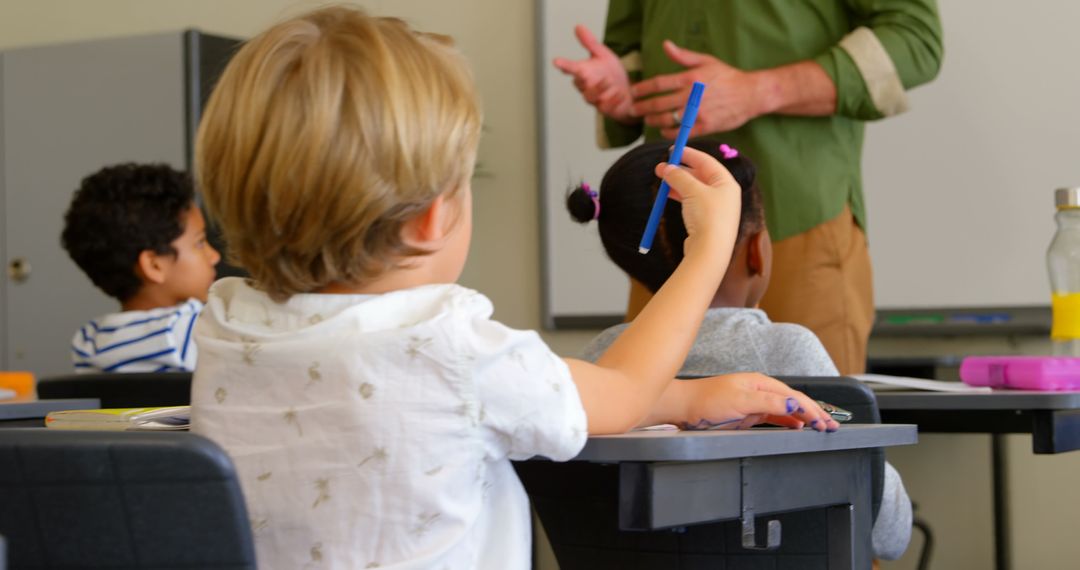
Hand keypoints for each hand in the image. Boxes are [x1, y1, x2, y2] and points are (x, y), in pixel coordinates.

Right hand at [552, 25, 636, 124]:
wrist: (628, 92)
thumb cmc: (612, 74)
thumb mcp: (603, 55)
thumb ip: (590, 43)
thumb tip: (578, 27)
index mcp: (583, 73)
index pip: (571, 69)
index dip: (564, 65)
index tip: (556, 61)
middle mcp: (586, 87)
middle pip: (578, 84)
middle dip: (582, 79)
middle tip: (589, 72)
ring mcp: (595, 100)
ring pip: (590, 97)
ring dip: (599, 89)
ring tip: (610, 82)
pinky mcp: (606, 109)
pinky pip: (606, 107)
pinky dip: (613, 100)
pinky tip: (621, 94)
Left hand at [631, 40, 765, 138]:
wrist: (751, 94)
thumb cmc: (728, 76)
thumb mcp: (706, 61)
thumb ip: (683, 56)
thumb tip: (666, 45)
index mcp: (690, 78)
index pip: (659, 84)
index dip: (642, 89)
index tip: (633, 92)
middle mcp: (692, 96)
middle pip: (658, 104)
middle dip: (642, 108)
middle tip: (633, 110)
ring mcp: (698, 113)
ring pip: (667, 120)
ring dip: (653, 121)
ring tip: (646, 119)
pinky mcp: (705, 126)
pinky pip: (681, 133)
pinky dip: (669, 133)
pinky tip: (664, 130)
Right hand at [654, 146, 740, 258]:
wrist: (710, 251)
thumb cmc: (707, 217)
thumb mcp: (692, 190)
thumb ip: (679, 176)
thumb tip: (667, 168)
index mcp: (727, 183)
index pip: (707, 162)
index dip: (689, 154)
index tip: (673, 150)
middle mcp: (724, 195)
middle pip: (700, 175)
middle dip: (680, 169)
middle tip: (661, 166)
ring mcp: (715, 209)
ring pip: (694, 189)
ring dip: (677, 182)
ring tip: (660, 178)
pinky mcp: (706, 221)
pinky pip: (691, 202)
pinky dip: (680, 195)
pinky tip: (668, 194)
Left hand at [681, 373, 840, 431]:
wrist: (683, 408)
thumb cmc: (706, 401)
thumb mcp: (739, 401)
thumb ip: (768, 402)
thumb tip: (794, 402)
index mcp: (760, 383)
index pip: (794, 396)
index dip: (812, 409)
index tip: (825, 422)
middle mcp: (760, 390)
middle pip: (794, 401)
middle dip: (815, 413)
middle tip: (832, 427)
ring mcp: (754, 402)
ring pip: (787, 410)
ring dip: (804, 418)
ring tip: (821, 428)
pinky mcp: (748, 414)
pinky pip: (775, 417)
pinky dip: (789, 422)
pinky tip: (798, 427)